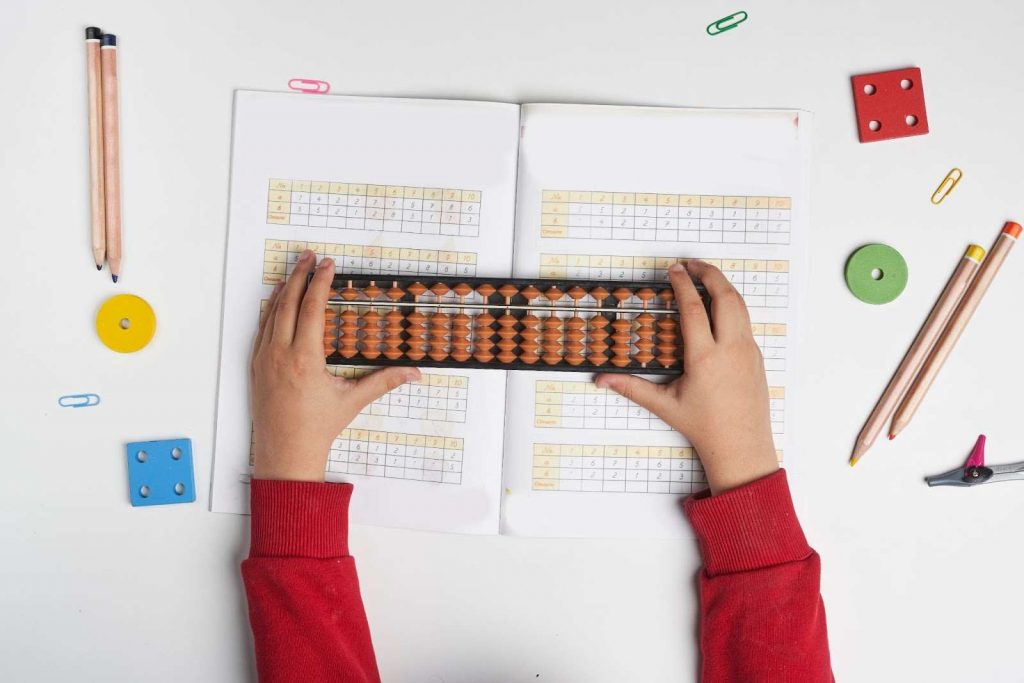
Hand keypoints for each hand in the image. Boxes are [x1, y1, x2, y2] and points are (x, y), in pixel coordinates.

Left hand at [250, 250, 419, 481]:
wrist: (285, 454)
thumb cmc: (317, 429)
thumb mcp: (353, 401)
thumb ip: (384, 382)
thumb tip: (414, 373)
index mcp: (304, 359)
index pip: (312, 308)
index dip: (321, 283)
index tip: (328, 265)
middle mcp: (280, 354)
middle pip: (288, 302)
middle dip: (299, 275)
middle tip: (309, 257)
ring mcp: (264, 359)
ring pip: (271, 314)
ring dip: (283, 289)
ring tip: (294, 271)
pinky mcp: (255, 367)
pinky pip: (261, 330)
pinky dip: (270, 310)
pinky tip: (276, 302)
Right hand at [595, 260, 776, 493]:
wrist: (741, 446)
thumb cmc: (705, 427)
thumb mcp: (665, 405)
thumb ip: (632, 388)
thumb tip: (602, 380)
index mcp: (705, 358)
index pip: (693, 308)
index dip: (682, 285)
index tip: (674, 270)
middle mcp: (730, 349)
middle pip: (724, 296)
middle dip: (709, 273)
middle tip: (692, 264)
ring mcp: (747, 351)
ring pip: (740, 305)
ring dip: (724, 285)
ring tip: (706, 276)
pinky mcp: (756, 356)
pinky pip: (746, 321)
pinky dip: (733, 304)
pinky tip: (720, 306)